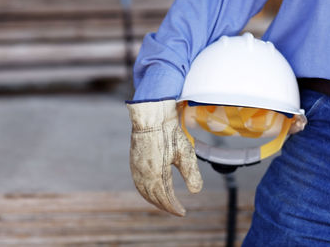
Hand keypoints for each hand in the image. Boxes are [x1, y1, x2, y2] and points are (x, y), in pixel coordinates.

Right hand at [127, 100, 202, 215]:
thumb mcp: (185, 153)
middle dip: (165, 206)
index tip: (183, 212)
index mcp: (157, 174)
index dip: (174, 207)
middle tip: (175, 210)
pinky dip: (145, 192)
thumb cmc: (169, 133)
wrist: (151, 117)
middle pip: (153, 198)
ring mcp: (136, 168)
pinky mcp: (134, 162)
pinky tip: (151, 190)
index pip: (165, 198)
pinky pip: (138, 183)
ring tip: (164, 204)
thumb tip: (196, 191)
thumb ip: (191, 173)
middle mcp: (144, 174)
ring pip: (144, 192)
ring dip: (154, 201)